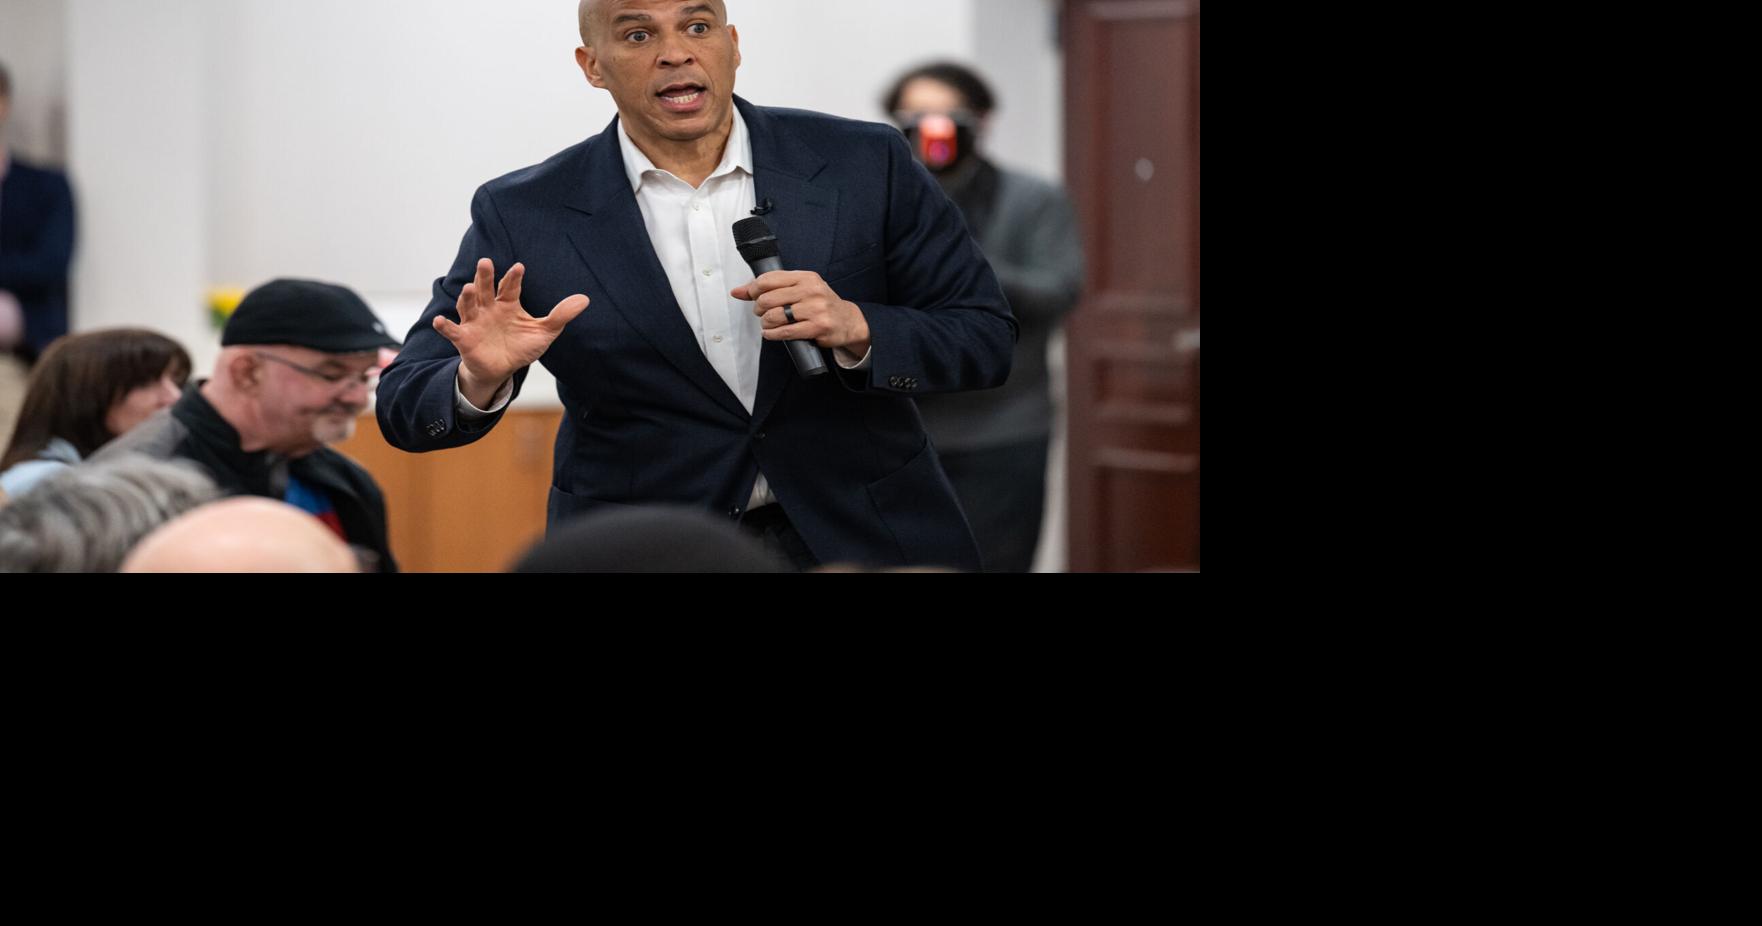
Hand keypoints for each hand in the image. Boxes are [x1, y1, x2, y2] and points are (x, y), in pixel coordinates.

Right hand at [434, 259, 588, 401]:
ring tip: (469, 288)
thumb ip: (561, 315)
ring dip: (467, 297)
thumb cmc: (521, 346)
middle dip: (485, 276)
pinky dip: (445, 326)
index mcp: (508, 303)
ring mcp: (474, 322)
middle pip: (486, 289)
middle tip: (486, 262)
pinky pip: (453, 331)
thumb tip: (585, 299)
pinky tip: (439, 321)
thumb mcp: (544, 332)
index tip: (520, 267)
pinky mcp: (464, 339)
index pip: (511, 287)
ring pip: (468, 305)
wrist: (502, 369)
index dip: (514, 278)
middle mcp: (489, 308)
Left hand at [733, 271, 869, 355]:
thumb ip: (770, 288)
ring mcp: (815, 309)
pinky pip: (785, 331)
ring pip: (775, 316)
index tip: (752, 297)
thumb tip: (737, 291)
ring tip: (768, 324)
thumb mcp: (799, 289)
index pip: (769, 279)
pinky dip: (772, 334)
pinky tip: (771, 333)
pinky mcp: (817, 327)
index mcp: (805, 277)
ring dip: (765, 323)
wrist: (848, 321)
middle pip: (768, 299)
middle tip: (762, 313)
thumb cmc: (819, 304)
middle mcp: (811, 290)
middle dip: (759, 309)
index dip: (753, 290)